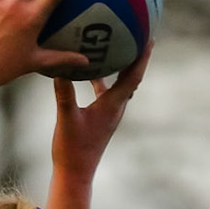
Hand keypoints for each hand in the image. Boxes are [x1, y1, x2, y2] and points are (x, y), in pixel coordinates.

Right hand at [52, 44, 150, 181]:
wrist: (75, 173)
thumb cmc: (72, 149)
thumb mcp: (66, 117)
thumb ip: (64, 92)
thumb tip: (60, 67)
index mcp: (112, 106)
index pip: (133, 77)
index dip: (142, 57)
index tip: (150, 38)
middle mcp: (115, 108)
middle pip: (131, 77)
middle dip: (137, 56)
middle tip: (139, 35)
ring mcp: (109, 113)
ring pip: (119, 84)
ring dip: (121, 67)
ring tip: (119, 46)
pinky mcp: (100, 117)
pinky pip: (106, 92)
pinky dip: (102, 79)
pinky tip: (91, 71)